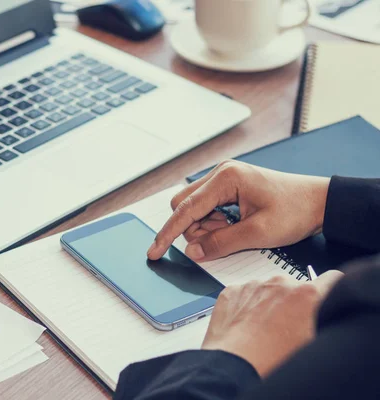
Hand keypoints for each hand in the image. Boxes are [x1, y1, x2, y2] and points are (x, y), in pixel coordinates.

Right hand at [147, 160, 330, 260]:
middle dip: (194, 229)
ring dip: (204, 226)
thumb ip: (220, 243)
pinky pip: (205, 207)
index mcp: (226, 178)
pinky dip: (212, 222)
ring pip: (193, 208)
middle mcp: (220, 173)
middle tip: (219, 240)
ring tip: (233, 231)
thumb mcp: (258, 234)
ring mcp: (223, 178)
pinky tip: (233, 225)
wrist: (319, 202)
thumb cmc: (295, 211)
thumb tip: (192, 252)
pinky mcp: (227, 186)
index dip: (168, 233)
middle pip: (184, 205)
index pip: (186, 209)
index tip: (154, 251)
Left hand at [202, 271, 343, 376]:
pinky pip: (245, 293)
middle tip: (287, 327)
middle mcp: (280, 283)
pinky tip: (246, 326)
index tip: (328, 296)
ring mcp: (254, 285)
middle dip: (294, 303)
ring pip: (268, 290)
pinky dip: (247, 305)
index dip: (332, 289)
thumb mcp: (316, 343)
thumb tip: (328, 314)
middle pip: (295, 287)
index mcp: (307, 294)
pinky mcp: (233, 290)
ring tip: (263, 330)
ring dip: (269, 303)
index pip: (332, 279)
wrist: (236, 365)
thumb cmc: (276, 360)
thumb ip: (325, 319)